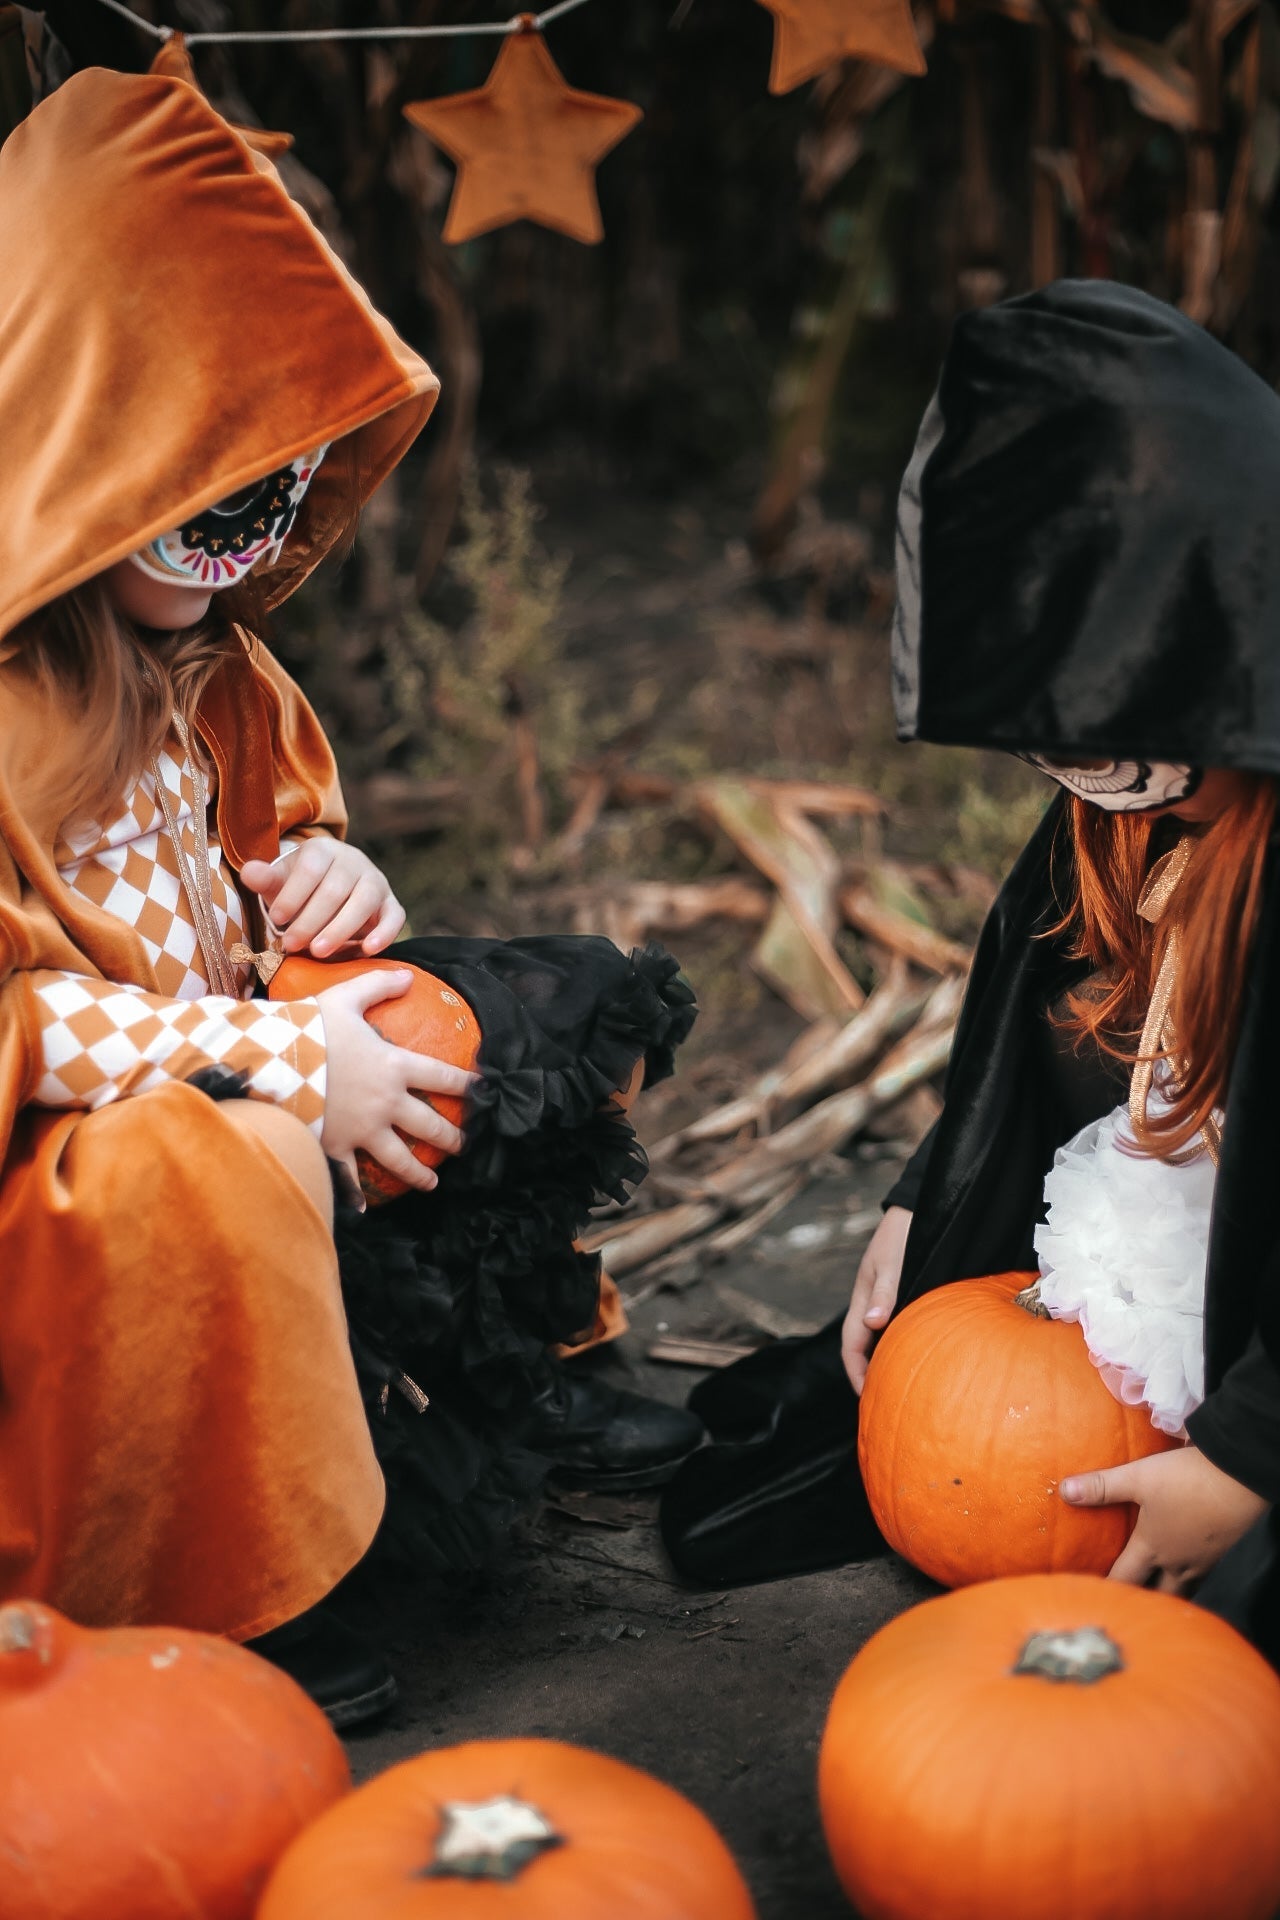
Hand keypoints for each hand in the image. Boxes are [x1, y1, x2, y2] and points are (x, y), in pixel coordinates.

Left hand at [241, 841, 404, 957]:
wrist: (329, 891)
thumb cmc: (300, 890)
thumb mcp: (280, 882)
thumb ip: (265, 879)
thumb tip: (249, 872)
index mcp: (324, 850)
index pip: (311, 868)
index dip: (293, 893)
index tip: (275, 918)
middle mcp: (354, 861)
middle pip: (335, 888)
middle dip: (311, 919)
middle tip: (291, 944)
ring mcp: (376, 881)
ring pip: (364, 901)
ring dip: (341, 928)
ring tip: (319, 951)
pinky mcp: (391, 904)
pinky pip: (395, 916)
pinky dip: (385, 933)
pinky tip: (368, 951)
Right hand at [315, 970, 473, 1199]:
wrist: (272, 1064)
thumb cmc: (310, 1029)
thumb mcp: (345, 999)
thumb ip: (378, 986)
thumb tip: (407, 975)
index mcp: (395, 1067)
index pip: (443, 1078)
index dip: (468, 1085)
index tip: (485, 1093)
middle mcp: (387, 1103)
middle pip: (430, 1125)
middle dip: (452, 1137)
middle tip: (464, 1145)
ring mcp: (362, 1130)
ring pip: (400, 1159)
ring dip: (418, 1173)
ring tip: (432, 1182)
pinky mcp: (335, 1147)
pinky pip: (349, 1177)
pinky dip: (355, 1196)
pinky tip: (364, 1211)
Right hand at [842, 1206, 912, 1393]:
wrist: (921, 1204)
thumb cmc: (906, 1230)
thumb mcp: (893, 1261)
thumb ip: (885, 1291)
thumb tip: (873, 1323)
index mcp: (864, 1296)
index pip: (851, 1343)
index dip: (856, 1371)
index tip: (866, 1396)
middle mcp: (874, 1301)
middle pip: (864, 1345)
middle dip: (869, 1373)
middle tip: (883, 1402)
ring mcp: (888, 1298)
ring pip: (882, 1337)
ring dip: (886, 1360)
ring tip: (901, 1386)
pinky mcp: (906, 1293)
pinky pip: (900, 1326)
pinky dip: (902, 1344)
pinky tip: (919, 1354)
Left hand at [1060, 1445, 1268, 1592]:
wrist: (1242, 1476)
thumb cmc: (1187, 1478)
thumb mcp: (1138, 1477)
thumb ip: (1101, 1486)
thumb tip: (1063, 1492)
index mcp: (1153, 1547)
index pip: (1124, 1579)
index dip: (1106, 1591)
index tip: (1094, 1603)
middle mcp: (1178, 1562)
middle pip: (1157, 1594)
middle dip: (1140, 1600)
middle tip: (1125, 1602)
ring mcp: (1204, 1561)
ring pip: (1183, 1588)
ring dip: (1167, 1592)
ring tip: (1155, 1590)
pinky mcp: (1224, 1553)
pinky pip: (1203, 1575)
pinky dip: (1190, 1577)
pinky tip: (1187, 1565)